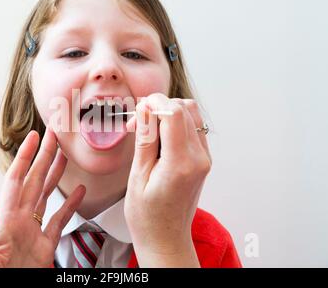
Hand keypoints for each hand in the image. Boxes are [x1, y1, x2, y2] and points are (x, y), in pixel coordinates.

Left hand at [0, 126, 84, 266]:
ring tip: (64, 157)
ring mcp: (33, 231)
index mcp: (6, 218)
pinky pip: (59, 220)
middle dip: (45, 157)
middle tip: (54, 138)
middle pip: (35, 181)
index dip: (25, 156)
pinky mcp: (45, 246)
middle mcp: (20, 220)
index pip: (17, 179)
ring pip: (47, 196)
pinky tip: (79, 192)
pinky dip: (70, 205)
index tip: (33, 137)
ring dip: (56, 175)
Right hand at [124, 93, 210, 266]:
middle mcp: (199, 158)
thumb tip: (146, 108)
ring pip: (192, 115)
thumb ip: (145, 139)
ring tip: (146, 129)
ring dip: (167, 113)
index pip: (175, 113)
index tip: (138, 109)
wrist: (165, 238)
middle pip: (185, 109)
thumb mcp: (138, 176)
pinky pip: (192, 128)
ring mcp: (204, 158)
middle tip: (136, 124)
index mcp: (180, 163)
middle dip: (158, 107)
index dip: (155, 102)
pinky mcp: (202, 159)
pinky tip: (157, 137)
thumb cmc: (147, 215)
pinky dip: (174, 124)